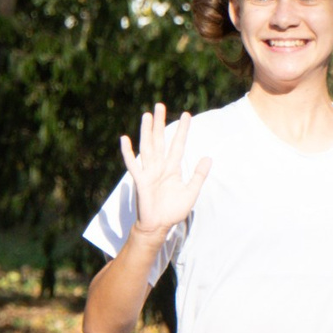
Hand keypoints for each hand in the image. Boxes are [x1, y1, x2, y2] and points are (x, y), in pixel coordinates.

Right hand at [120, 103, 210, 236]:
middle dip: (160, 123)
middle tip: (160, 105)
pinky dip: (128, 152)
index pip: (178, 144)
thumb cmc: (173, 211)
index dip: (182, 130)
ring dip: (147, 131)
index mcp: (172, 168)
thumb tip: (208, 157)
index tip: (187, 114)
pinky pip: (133, 164)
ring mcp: (149, 172)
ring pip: (147, 147)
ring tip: (147, 115)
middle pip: (160, 140)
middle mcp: (159, 166)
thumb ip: (199, 175)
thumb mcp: (191, 192)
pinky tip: (124, 139)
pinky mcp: (140, 180)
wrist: (159, 226)